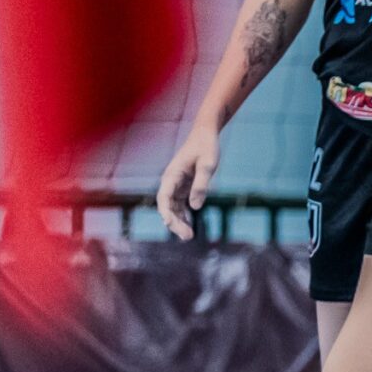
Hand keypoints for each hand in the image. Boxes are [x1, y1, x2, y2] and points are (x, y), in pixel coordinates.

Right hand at [156, 125, 219, 240]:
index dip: (165, 212)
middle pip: (167, 206)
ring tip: (188, 236)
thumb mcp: (208, 165)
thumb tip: (195, 207)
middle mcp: (170, 181)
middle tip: (187, 237)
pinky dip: (184, 215)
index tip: (169, 224)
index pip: (163, 197)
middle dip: (174, 222)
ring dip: (179, 222)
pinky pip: (180, 204)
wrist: (205, 134)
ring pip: (173, 208)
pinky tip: (190, 227)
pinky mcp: (183, 186)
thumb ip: (201, 185)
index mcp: (172, 175)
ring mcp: (176, 184)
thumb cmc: (206, 147)